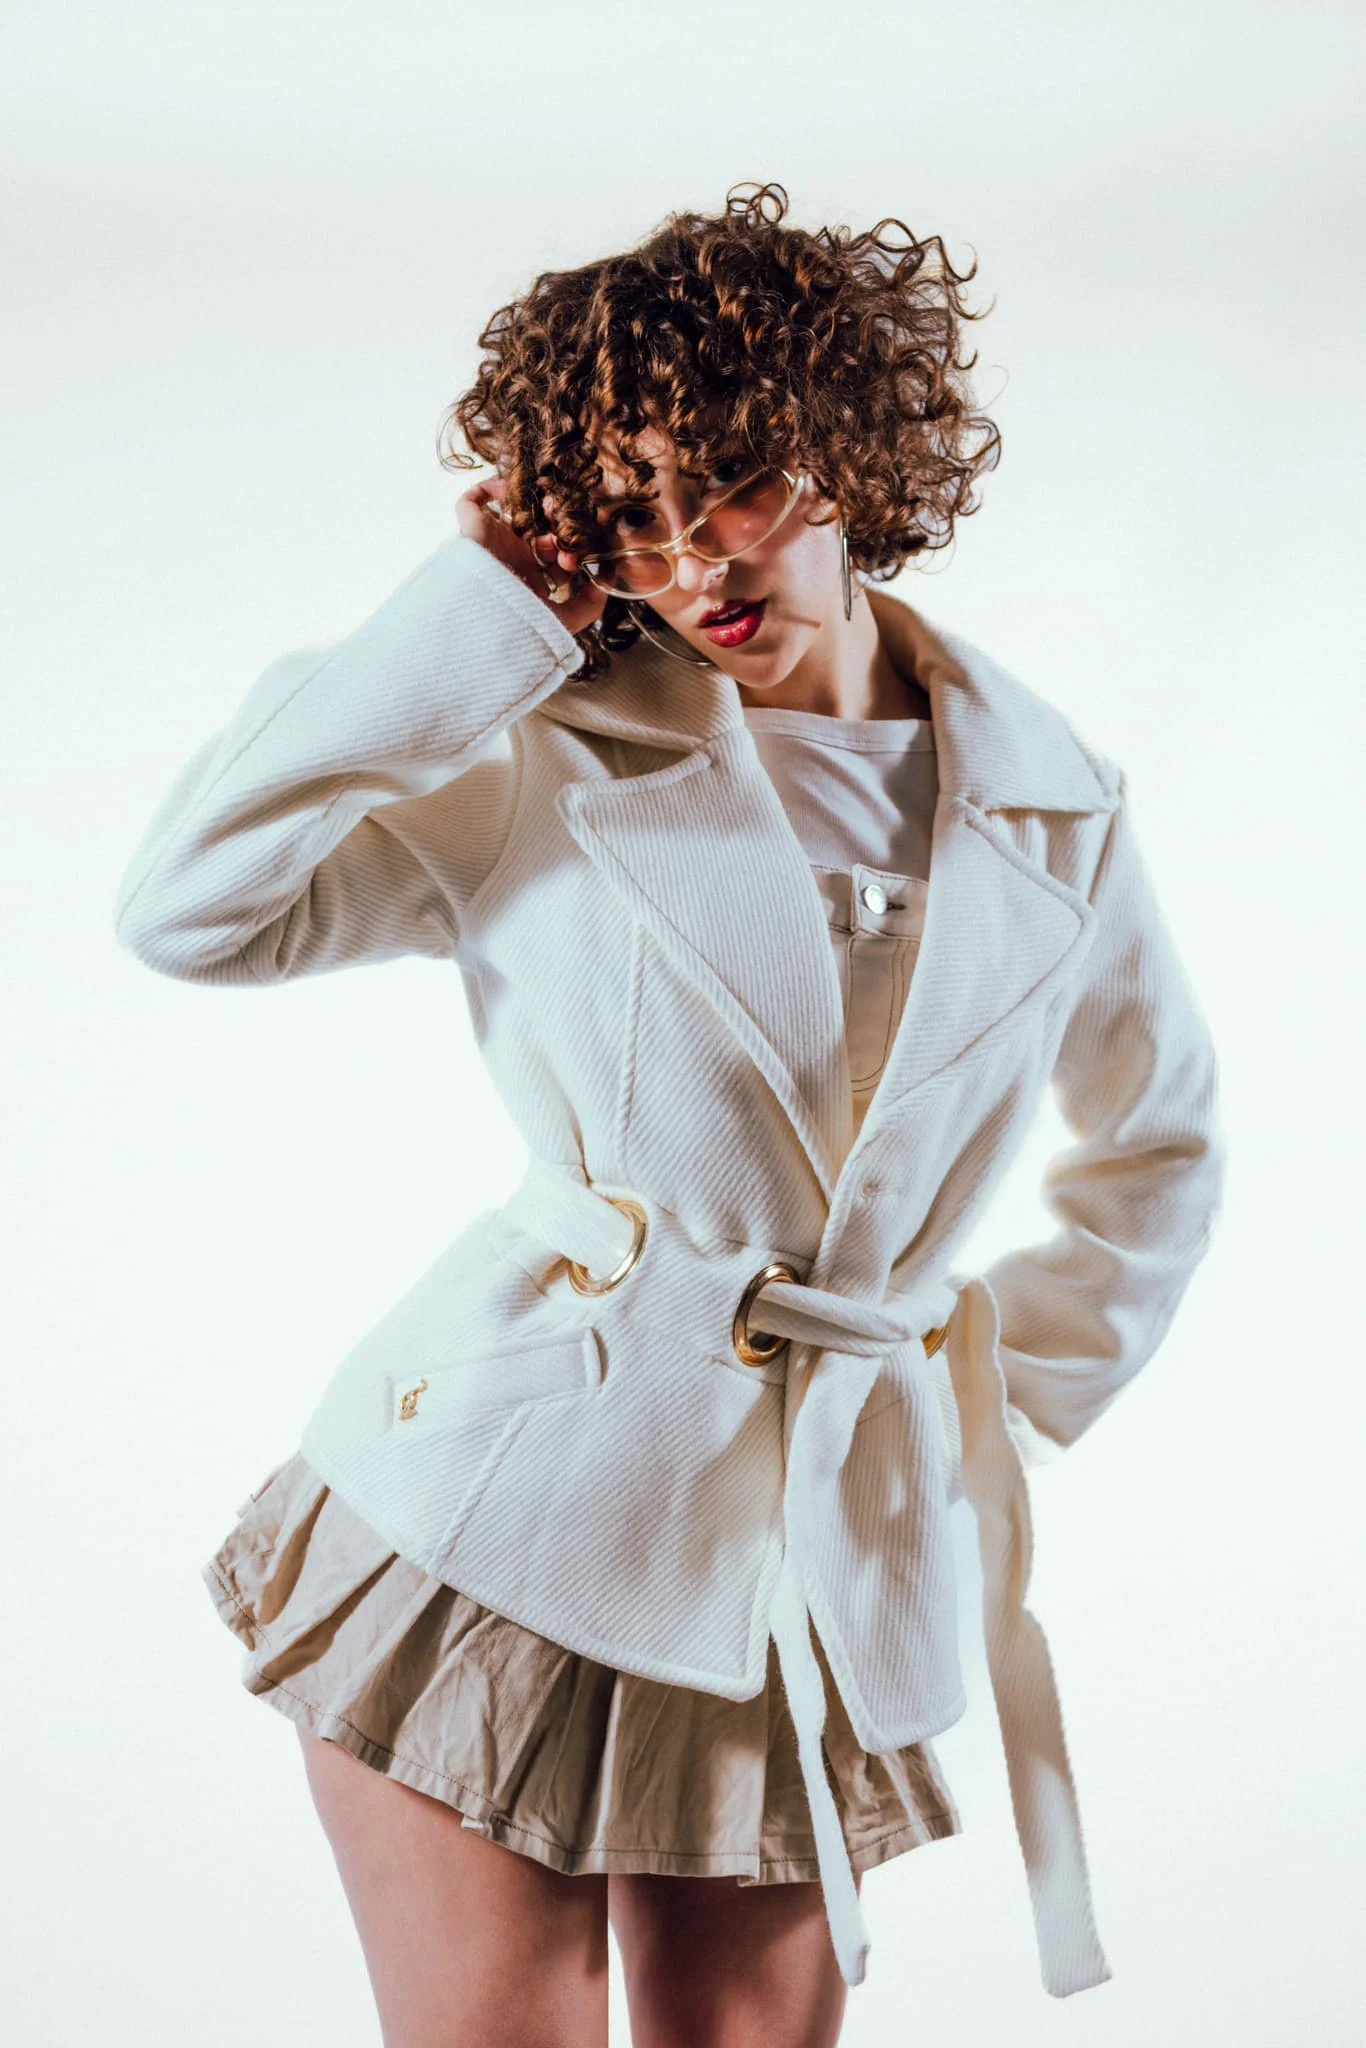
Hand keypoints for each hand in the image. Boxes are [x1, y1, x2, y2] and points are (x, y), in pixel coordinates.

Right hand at [455, 477, 609, 637]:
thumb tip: (606, 579)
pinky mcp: (472, 530)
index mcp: (530, 579)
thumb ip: (590, 605)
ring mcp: (493, 543)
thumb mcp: (565, 621)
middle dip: (558, 528)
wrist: (489, 618)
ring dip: (535, 507)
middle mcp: (512, 559)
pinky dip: (490, 489)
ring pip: (513, 514)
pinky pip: (473, 501)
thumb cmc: (523, 623)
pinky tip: (514, 493)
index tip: (576, 558)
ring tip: (551, 507)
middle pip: (539, 531)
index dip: (570, 551)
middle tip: (567, 532)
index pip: (554, 555)